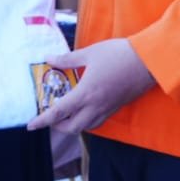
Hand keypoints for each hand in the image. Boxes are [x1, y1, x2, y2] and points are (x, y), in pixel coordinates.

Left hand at [27, 38, 154, 134]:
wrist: (148, 62)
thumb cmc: (118, 55)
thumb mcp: (90, 53)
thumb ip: (68, 60)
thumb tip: (49, 59)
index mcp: (86, 93)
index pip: (59, 112)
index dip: (43, 120)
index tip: (31, 126)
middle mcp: (95, 106)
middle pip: (72, 127)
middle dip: (57, 126)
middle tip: (49, 118)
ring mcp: (108, 109)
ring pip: (86, 127)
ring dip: (73, 125)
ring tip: (66, 116)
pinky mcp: (117, 107)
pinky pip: (98, 122)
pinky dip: (87, 122)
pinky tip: (85, 111)